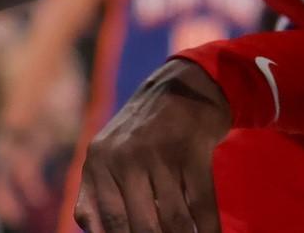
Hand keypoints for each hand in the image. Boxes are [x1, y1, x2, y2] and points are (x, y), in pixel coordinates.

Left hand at [74, 58, 228, 232]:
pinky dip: (208, 228)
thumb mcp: (108, 154)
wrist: (184, 84)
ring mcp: (160, 152)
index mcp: (98, 162)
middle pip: (141, 224)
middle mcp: (125, 157)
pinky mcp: (193, 149)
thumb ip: (95, 196)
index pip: (107, 221)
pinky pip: (201, 202)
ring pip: (173, 218)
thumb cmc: (142, 132)